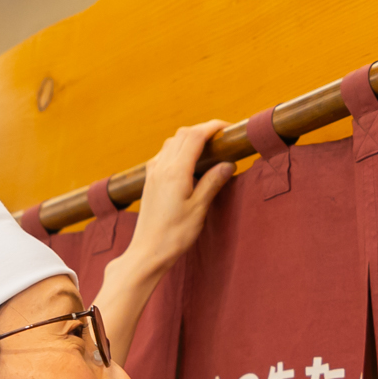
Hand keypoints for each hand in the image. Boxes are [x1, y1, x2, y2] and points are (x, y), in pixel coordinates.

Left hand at [127, 121, 231, 272]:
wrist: (148, 251)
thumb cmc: (175, 234)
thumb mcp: (199, 209)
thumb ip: (212, 182)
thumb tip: (228, 163)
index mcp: (175, 171)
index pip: (195, 136)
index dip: (213, 127)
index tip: (229, 129)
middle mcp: (161, 167)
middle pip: (183, 134)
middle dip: (203, 130)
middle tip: (222, 138)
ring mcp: (152, 172)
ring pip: (172, 142)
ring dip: (190, 138)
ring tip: (208, 149)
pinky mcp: (149, 180)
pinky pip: (164, 154)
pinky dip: (179, 149)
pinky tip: (188, 162)